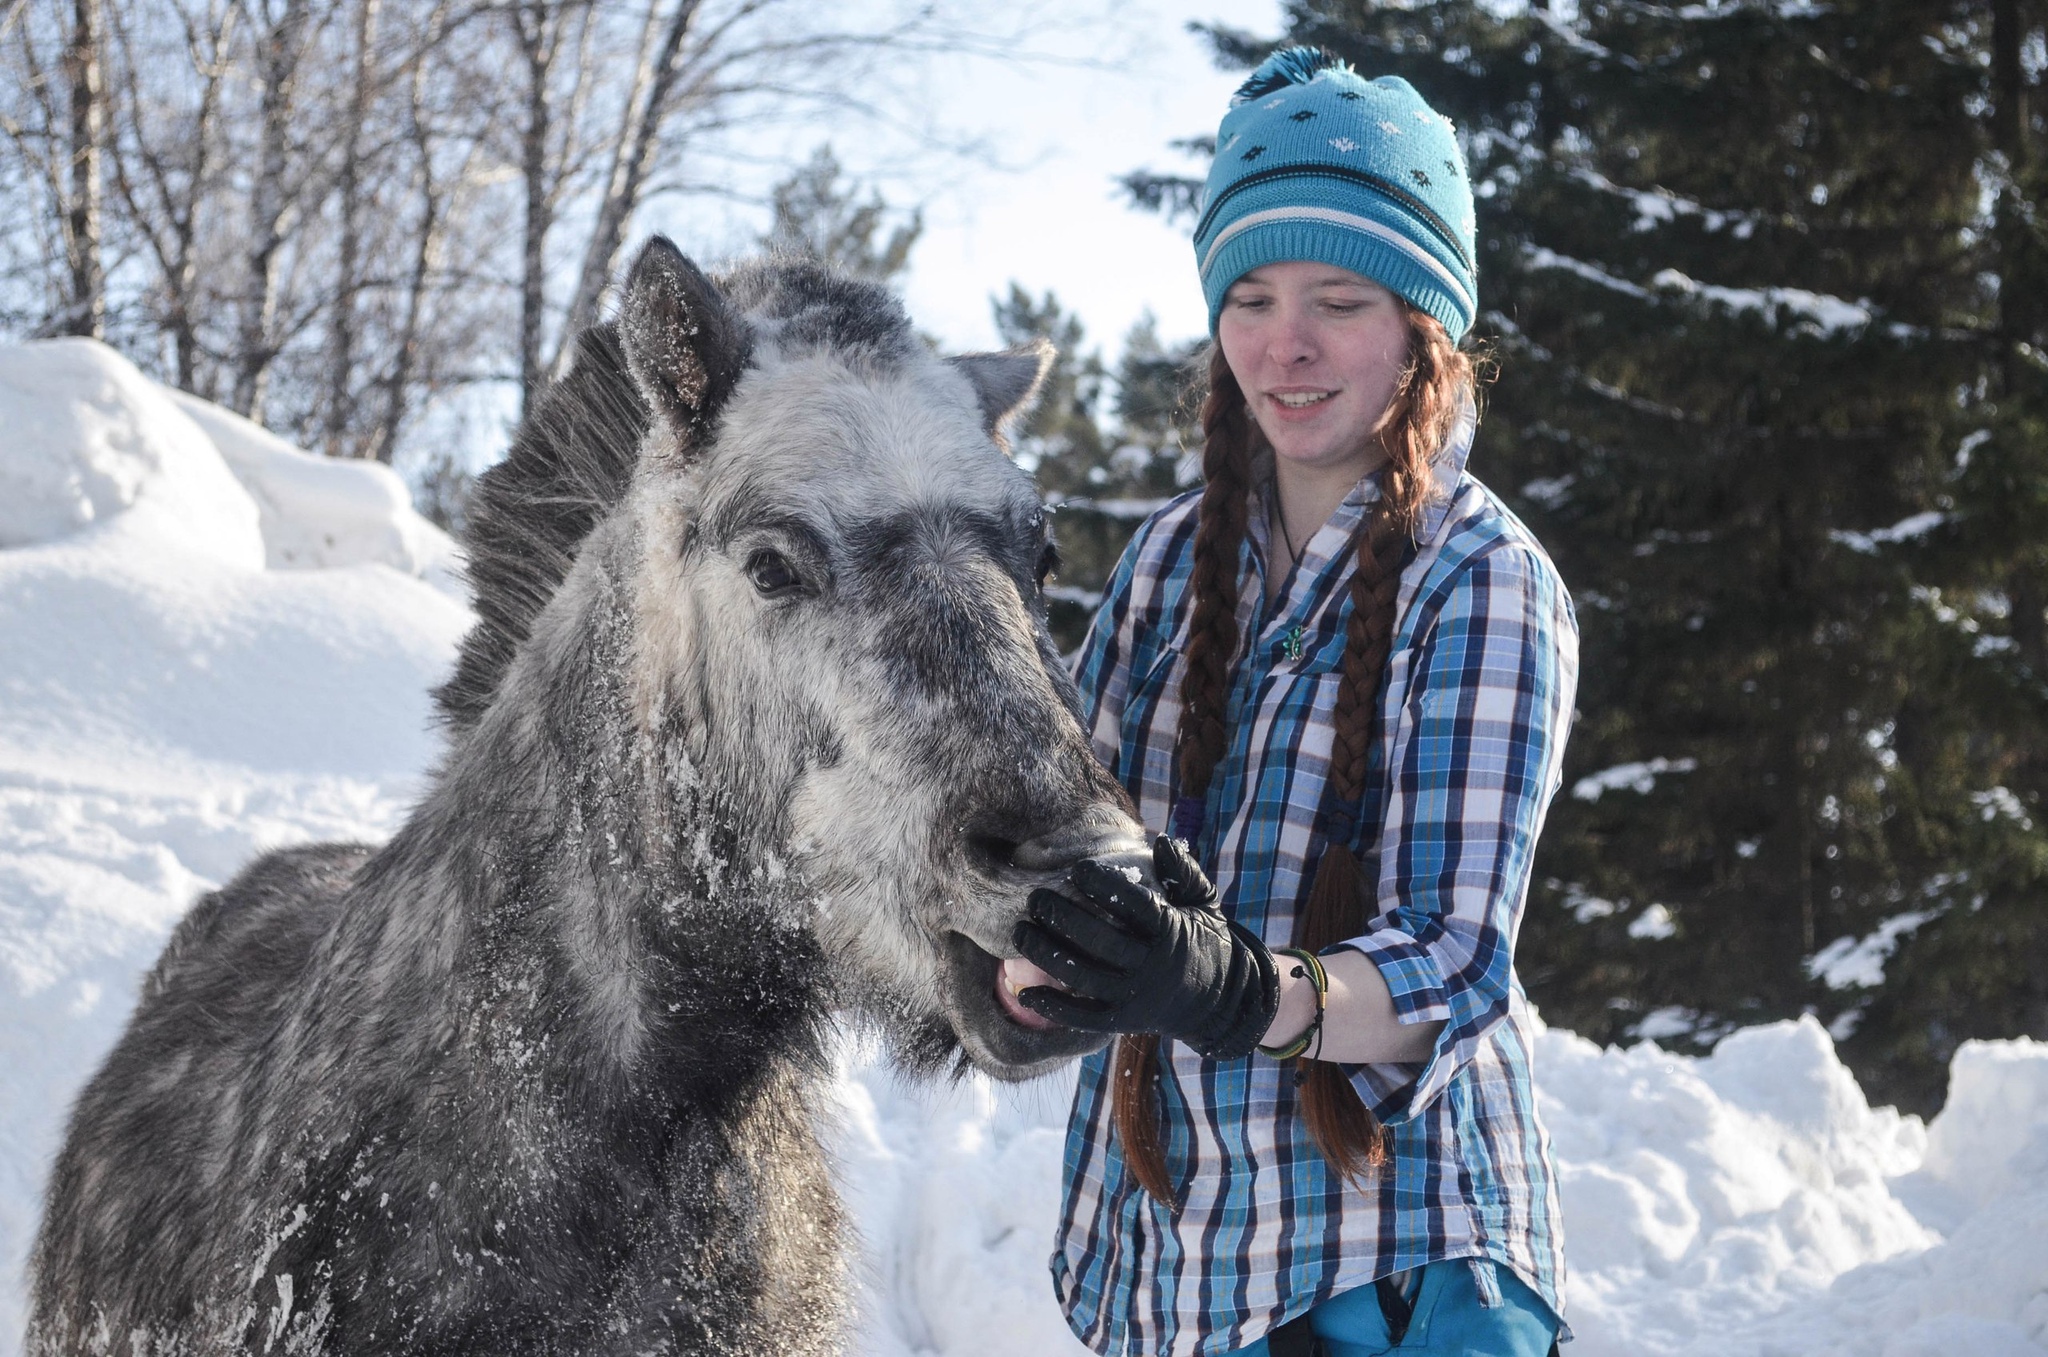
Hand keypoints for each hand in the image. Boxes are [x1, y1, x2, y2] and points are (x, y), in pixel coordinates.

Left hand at [1011, 834, 1279, 1058]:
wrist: (1219, 1003)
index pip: (1134, 906)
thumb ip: (1183, 873)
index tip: (1077, 870)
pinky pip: (1083, 1016)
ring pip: (1084, 976)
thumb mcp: (1204, 904)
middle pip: (1100, 940)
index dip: (1103, 886)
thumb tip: (1161, 840)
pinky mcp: (1123, 1022)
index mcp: (1172, 932)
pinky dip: (1054, 1006)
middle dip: (1062, 917)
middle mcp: (1152, 966)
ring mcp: (1136, 997)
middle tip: (1034, 898)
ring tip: (1021, 931)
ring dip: (1047, 953)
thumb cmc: (1204, 942)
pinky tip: (1025, 990)